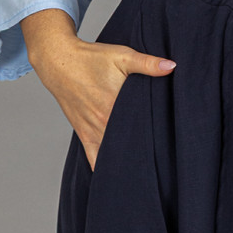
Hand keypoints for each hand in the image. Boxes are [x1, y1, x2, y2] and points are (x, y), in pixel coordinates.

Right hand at [21, 8, 175, 169]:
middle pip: (129, 143)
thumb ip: (148, 63)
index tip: (169, 141)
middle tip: (161, 158)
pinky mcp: (83, 134)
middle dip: (145, 150)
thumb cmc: (92, 58)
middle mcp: (104, 123)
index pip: (143, 128)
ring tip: (143, 168)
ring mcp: (93, 131)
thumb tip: (172, 66)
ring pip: (113, 154)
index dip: (158, 134)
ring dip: (126, 159)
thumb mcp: (122, 56)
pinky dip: (104, 167)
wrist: (60, 63)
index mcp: (116, 106)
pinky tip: (115, 176)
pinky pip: (94, 159)